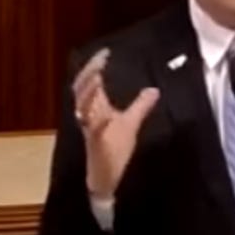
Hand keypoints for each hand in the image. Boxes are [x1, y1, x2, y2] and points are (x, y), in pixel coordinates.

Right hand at [72, 48, 159, 198]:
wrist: (106, 181)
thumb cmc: (115, 151)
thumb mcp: (130, 124)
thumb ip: (140, 106)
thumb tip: (154, 89)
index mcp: (96, 109)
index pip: (90, 82)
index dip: (94, 66)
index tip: (104, 53)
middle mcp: (90, 117)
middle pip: (81, 91)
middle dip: (88, 74)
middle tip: (100, 60)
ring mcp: (92, 131)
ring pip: (82, 109)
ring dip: (88, 93)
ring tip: (97, 77)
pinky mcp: (97, 146)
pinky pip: (95, 133)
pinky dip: (99, 123)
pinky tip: (106, 116)